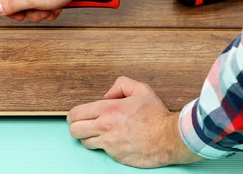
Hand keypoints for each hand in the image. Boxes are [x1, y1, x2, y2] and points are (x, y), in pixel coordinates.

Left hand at [67, 76, 202, 167]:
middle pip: (74, 130)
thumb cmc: (156, 115)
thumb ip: (120, 85)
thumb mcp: (140, 89)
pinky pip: (102, 152)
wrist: (169, 138)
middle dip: (76, 127)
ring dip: (89, 138)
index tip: (78, 115)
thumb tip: (107, 95)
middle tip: (83, 125)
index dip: (74, 115)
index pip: (76, 114)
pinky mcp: (116, 156)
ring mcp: (109, 144)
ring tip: (99, 133)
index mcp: (107, 109)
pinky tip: (114, 141)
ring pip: (85, 143)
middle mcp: (104, 127)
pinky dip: (104, 147)